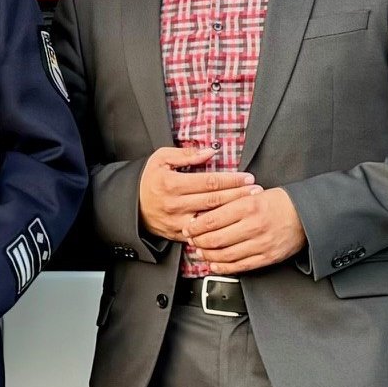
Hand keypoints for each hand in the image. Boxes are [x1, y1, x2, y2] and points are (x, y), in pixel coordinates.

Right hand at [137, 146, 258, 243]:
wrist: (131, 206)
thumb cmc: (149, 180)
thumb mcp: (161, 159)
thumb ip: (186, 154)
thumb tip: (210, 152)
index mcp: (172, 184)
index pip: (209, 182)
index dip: (231, 180)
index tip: (247, 177)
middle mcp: (175, 204)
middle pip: (214, 201)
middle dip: (238, 195)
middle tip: (256, 191)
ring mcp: (177, 222)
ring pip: (211, 219)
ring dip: (233, 213)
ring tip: (250, 207)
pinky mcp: (178, 234)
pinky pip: (203, 233)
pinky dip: (219, 229)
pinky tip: (233, 224)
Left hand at [184, 187, 306, 273]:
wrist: (307, 215)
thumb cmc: (281, 203)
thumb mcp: (254, 194)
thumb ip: (231, 203)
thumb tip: (206, 213)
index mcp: (249, 206)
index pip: (213, 219)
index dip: (196, 226)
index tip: (188, 227)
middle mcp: (254, 226)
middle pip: (216, 239)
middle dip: (198, 241)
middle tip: (191, 240)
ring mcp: (261, 244)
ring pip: (225, 255)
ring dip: (208, 256)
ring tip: (200, 252)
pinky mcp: (267, 257)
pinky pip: (241, 266)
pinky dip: (224, 268)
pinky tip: (214, 265)